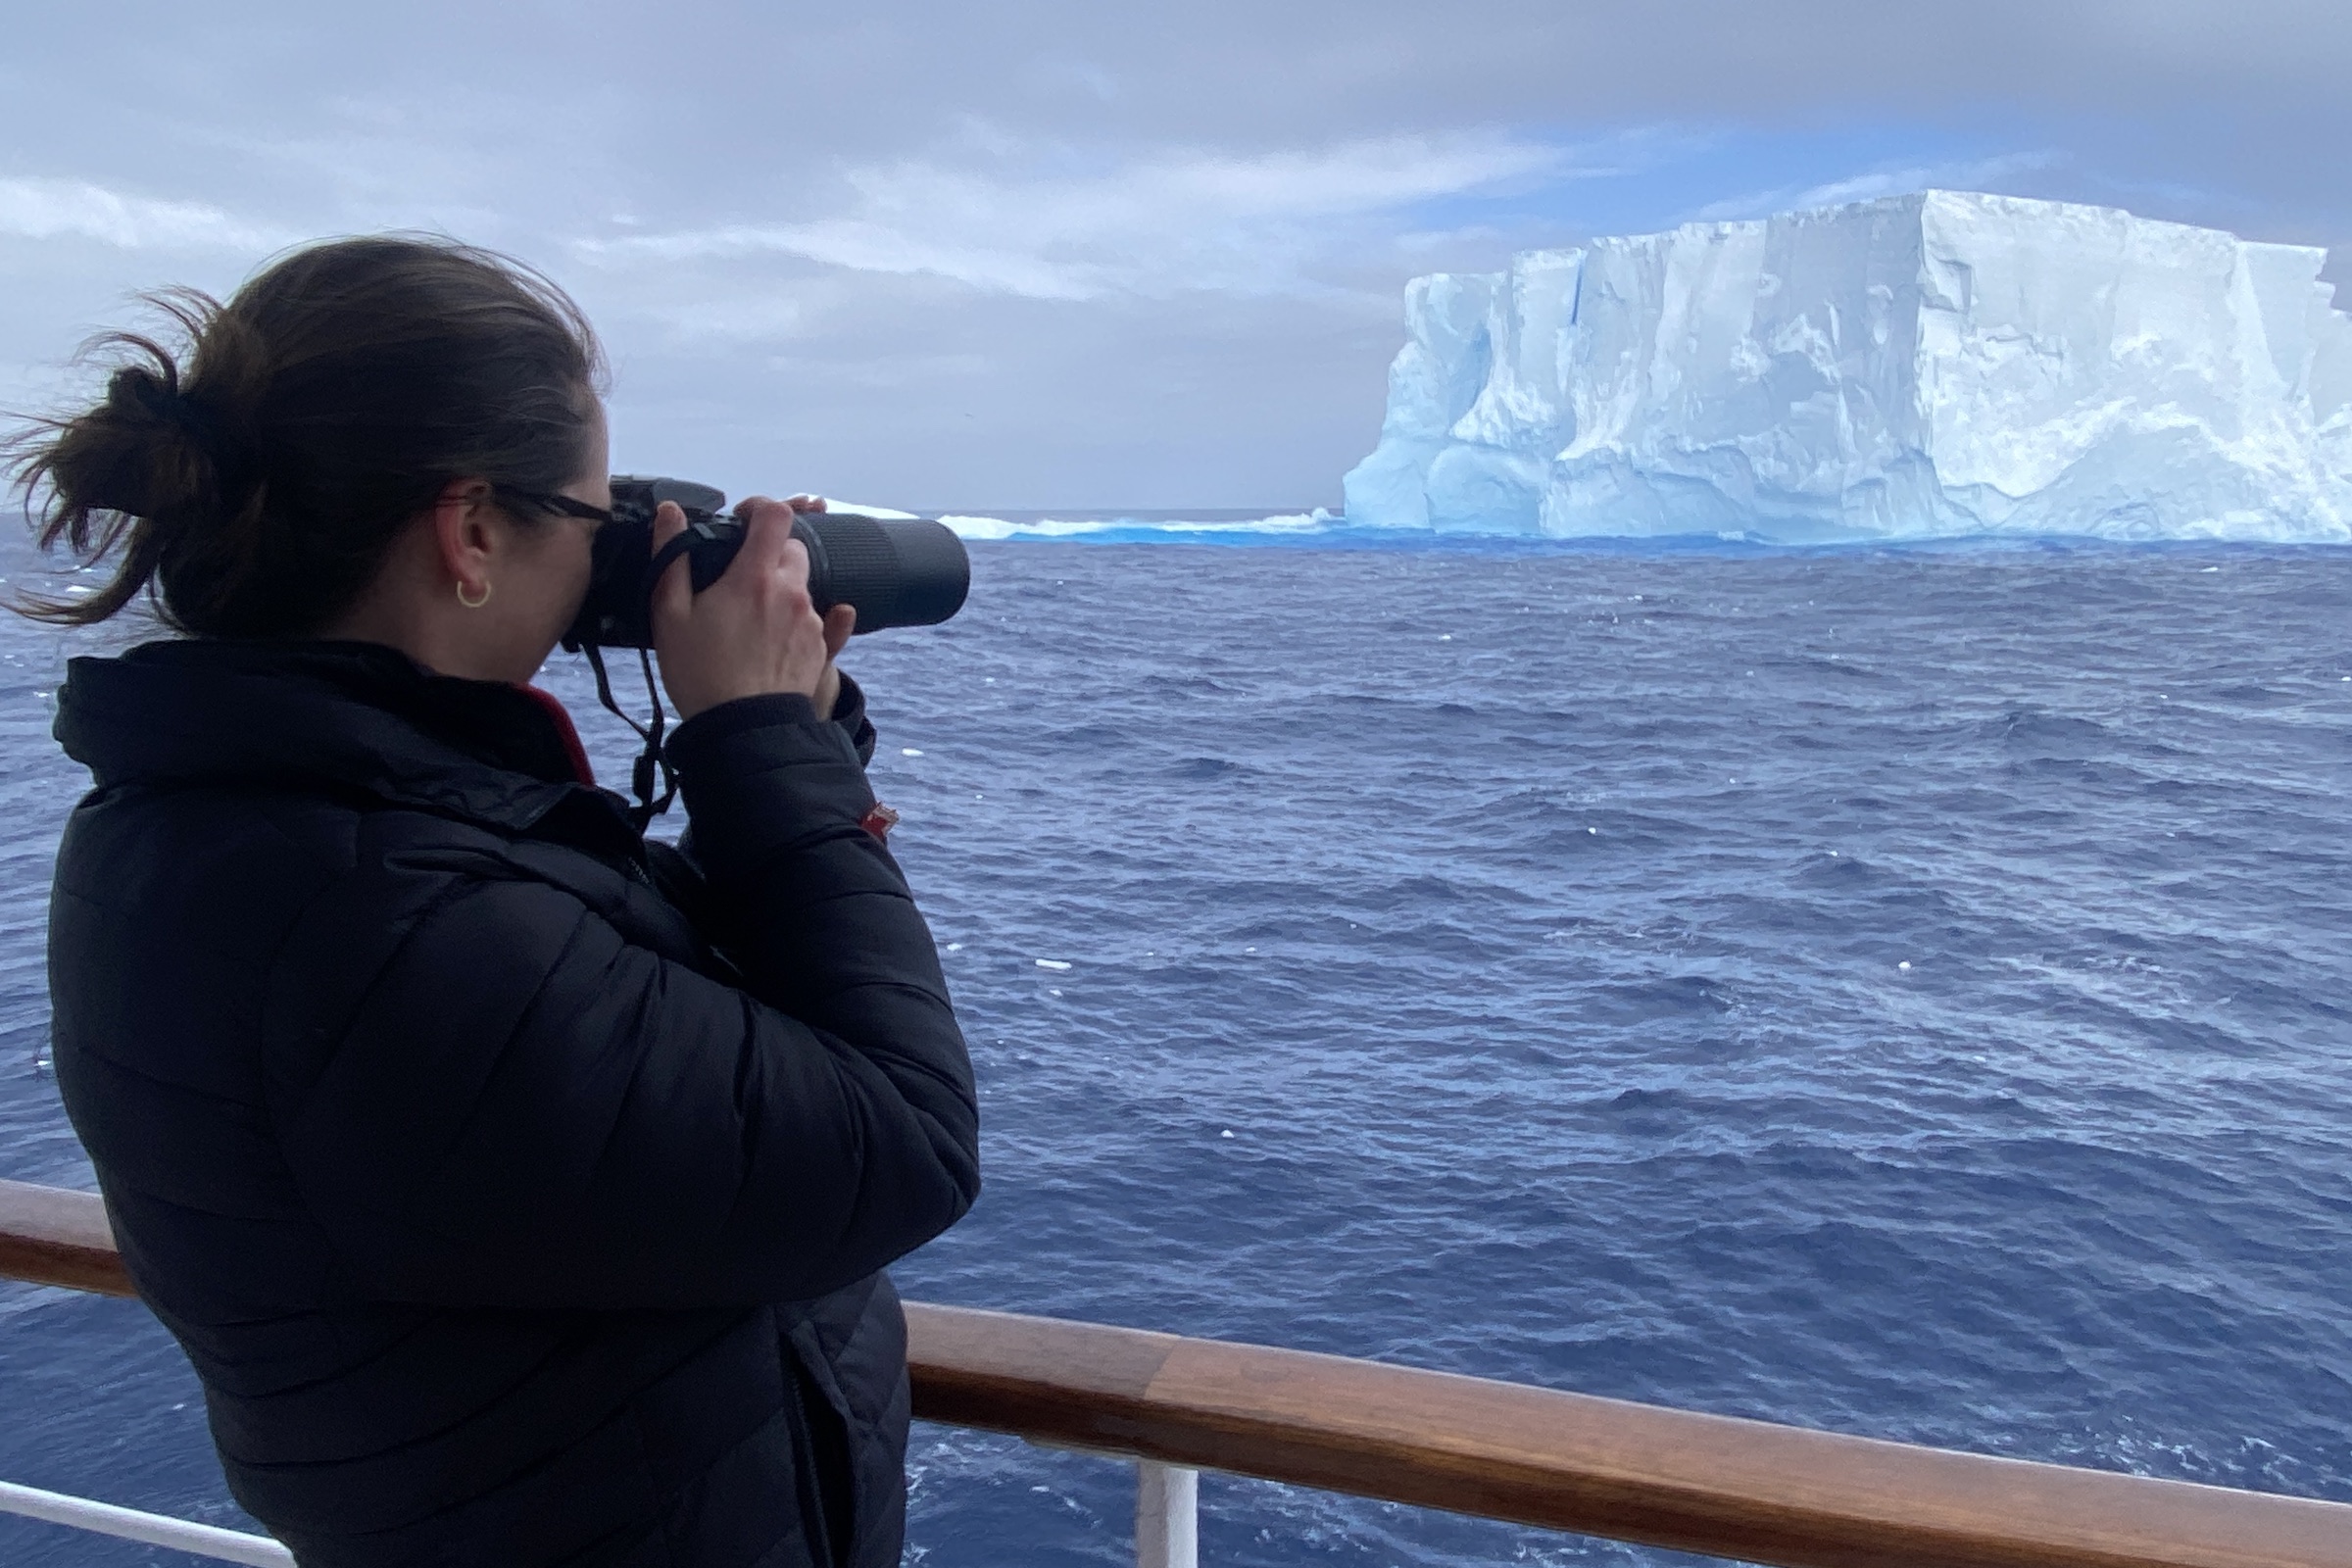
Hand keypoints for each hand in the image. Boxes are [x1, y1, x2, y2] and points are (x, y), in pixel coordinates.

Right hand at [650, 496, 855, 721]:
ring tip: (750, 618)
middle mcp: (792, 593)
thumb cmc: (700, 674)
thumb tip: (670, 512)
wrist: (743, 732)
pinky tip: (774, 639)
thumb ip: (672, 556)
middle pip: (792, 549)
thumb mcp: (669, 614)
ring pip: (803, 585)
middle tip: (739, 577)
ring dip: (781, 589)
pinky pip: (817, 620)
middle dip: (769, 553)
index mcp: (754, 577)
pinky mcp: (822, 648)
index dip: (759, 508)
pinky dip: (796, 620)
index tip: (741, 520)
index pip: (774, 515)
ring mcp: (812, 621)